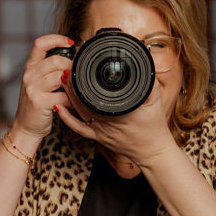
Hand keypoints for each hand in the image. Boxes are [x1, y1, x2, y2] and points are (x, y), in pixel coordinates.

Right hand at [11, 34, 72, 141]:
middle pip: (55, 60)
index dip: (56, 39)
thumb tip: (74, 56)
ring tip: (76, 88)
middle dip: (71, 65)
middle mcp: (29, 75)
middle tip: (77, 74)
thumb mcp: (38, 81)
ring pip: (60, 76)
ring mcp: (33, 89)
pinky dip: (73, 99)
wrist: (25, 127)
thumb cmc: (37, 102)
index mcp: (30, 67)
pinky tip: (74, 102)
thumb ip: (50, 68)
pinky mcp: (40, 102)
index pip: (40, 44)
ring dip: (73, 83)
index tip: (70, 42)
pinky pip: (64, 95)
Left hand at [55, 78, 177, 166]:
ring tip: (63, 81)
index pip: (97, 93)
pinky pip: (79, 128)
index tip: (80, 66)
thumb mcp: (155, 101)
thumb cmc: (155, 127)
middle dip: (74, 84)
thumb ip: (150, 82)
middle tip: (68, 69)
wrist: (152, 151)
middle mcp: (108, 122)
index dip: (85, 79)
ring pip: (79, 112)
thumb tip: (146, 64)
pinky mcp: (98, 137)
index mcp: (121, 112)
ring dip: (69, 96)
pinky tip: (60, 108)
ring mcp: (101, 131)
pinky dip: (67, 118)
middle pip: (84, 100)